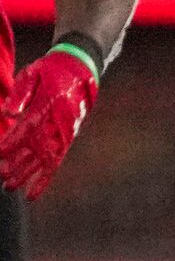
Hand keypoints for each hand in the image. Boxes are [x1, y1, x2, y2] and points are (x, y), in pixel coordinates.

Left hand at [0, 45, 99, 196]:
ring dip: (27, 174)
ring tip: (10, 187)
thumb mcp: (32, 74)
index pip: (28, 128)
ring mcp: (66, 131)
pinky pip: (56, 161)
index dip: (12, 143)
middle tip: (2, 177)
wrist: (80, 68)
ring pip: (46, 158)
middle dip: (18, 164)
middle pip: (37, 148)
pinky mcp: (68, 136)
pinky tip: (33, 192)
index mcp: (50, 104)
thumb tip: (8, 115)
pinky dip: (45, 178)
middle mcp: (60, 121)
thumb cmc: (50, 70)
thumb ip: (20, 94)